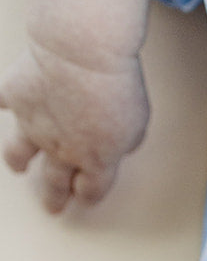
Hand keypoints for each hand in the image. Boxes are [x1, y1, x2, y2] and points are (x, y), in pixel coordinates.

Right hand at [0, 37, 149, 212]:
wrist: (81, 54)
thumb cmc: (114, 84)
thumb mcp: (138, 123)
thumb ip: (126, 142)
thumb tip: (120, 145)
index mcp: (96, 159)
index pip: (91, 189)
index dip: (88, 195)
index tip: (85, 197)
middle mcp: (61, 148)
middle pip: (55, 182)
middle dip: (55, 197)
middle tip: (53, 206)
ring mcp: (33, 124)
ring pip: (19, 153)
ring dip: (19, 161)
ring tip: (19, 166)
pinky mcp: (16, 96)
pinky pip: (3, 102)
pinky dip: (2, 103)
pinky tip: (1, 104)